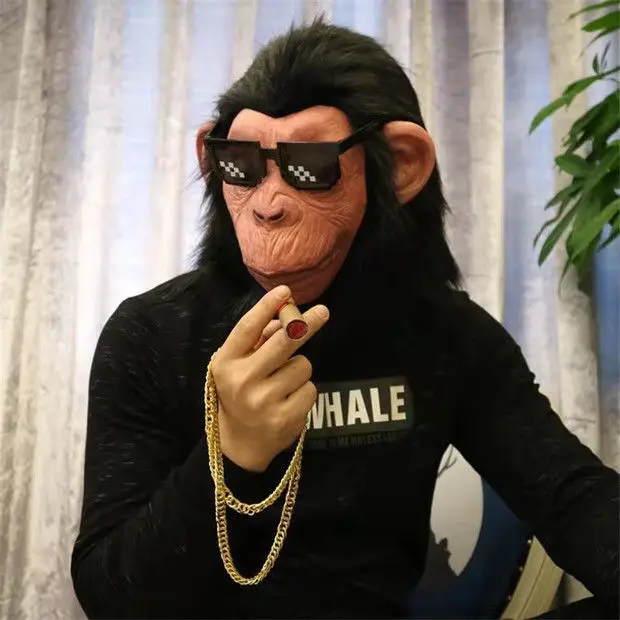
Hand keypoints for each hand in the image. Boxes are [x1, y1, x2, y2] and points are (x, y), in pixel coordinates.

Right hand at [210, 285, 328, 471]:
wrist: (240, 443)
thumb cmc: (241, 393)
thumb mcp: (239, 365)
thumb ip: (259, 340)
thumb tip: (286, 317)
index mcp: (226, 363)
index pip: (247, 329)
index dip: (267, 307)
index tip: (285, 291)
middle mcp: (243, 381)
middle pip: (284, 342)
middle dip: (306, 324)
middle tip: (323, 311)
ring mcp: (264, 401)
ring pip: (303, 366)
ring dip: (299, 370)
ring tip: (283, 384)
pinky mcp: (285, 418)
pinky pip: (310, 388)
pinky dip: (304, 391)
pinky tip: (288, 401)